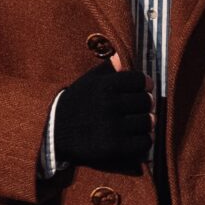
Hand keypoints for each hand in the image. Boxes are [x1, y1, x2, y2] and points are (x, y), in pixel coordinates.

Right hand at [52, 56, 151, 175]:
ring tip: (136, 123)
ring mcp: (113, 127)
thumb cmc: (76, 105)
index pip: (141, 80)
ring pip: (149, 121)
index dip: (145, 84)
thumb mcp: (87, 82)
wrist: (55, 135)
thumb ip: (107, 69)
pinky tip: (134, 137)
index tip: (143, 89)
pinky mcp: (115, 147)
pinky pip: (145, 141)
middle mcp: (109, 104)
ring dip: (145, 123)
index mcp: (104, 86)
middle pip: (147, 101)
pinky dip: (143, 140)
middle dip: (145, 105)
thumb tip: (121, 57)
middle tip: (138, 109)